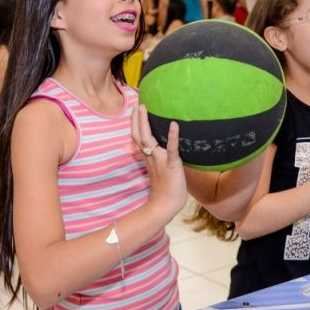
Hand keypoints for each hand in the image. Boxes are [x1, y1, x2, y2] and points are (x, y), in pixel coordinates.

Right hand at [130, 104, 186, 221]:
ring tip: (144, 108)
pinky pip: (171, 148)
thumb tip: (164, 150)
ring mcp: (159, 160)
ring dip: (144, 122)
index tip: (135, 111)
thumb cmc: (165, 191)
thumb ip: (159, 160)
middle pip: (138, 135)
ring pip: (148, 139)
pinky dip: (172, 136)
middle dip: (136, 119)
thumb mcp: (160, 172)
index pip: (138, 138)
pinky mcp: (171, 164)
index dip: (135, 124)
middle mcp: (150, 157)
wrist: (165, 206)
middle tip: (137, 104)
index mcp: (148, 158)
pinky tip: (174, 124)